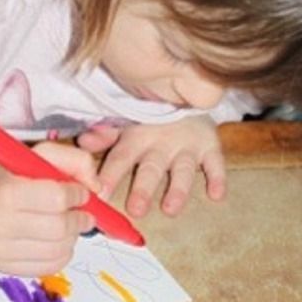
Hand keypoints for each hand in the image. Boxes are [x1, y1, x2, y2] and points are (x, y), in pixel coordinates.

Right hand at [0, 141, 94, 271]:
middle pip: (59, 228)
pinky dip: (63, 253)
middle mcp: (0, 224)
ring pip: (58, 250)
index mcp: (6, 192)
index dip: (77, 195)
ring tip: (69, 225)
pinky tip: (59, 241)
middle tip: (84, 214)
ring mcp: (1, 250)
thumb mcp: (38, 157)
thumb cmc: (11, 178)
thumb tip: (97, 188)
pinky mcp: (6, 268)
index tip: (81, 193)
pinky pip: (50, 267)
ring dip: (73, 237)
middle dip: (79, 220)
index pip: (57, 198)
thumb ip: (74, 161)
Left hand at [80, 112, 226, 221]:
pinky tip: (216, 195)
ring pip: (182, 168)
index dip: (110, 175)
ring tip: (170, 209)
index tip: (99, 195)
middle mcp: (161, 142)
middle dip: (144, 188)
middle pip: (151, 167)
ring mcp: (187, 145)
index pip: (121, 157)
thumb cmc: (151, 116)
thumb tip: (83, 143)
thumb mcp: (126, 123)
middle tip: (137, 209)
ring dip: (178, 189)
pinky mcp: (209, 146)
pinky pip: (215, 162)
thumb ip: (106, 135)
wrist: (187, 93)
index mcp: (137, 137)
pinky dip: (218, 177)